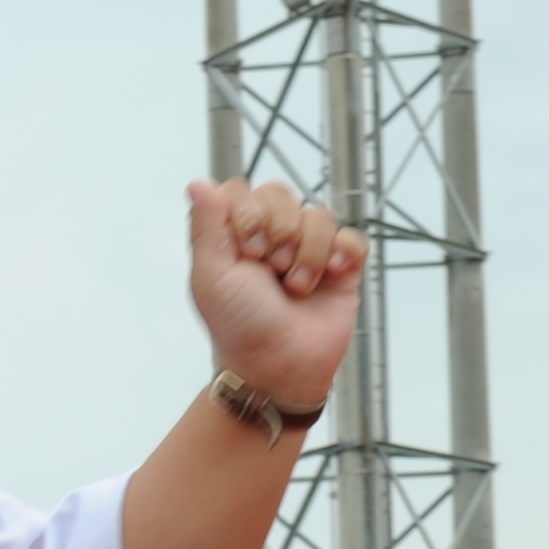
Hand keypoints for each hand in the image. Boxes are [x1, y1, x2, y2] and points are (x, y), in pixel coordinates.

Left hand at [183, 178, 364, 412]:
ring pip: (317, 215)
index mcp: (235, 235)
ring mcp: (307, 249)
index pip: (243, 191)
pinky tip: (328, 278)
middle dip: (277, 233)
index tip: (245, 251)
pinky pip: (351, 237)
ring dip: (307, 254)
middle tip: (270, 270)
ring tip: (296, 287)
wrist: (280, 366)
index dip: (248, 214)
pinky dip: (341, 254)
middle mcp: (271, 236)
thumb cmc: (239, 326)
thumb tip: (197, 183)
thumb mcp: (211, 275)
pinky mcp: (341, 266)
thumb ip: (205, 225)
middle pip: (281, 194)